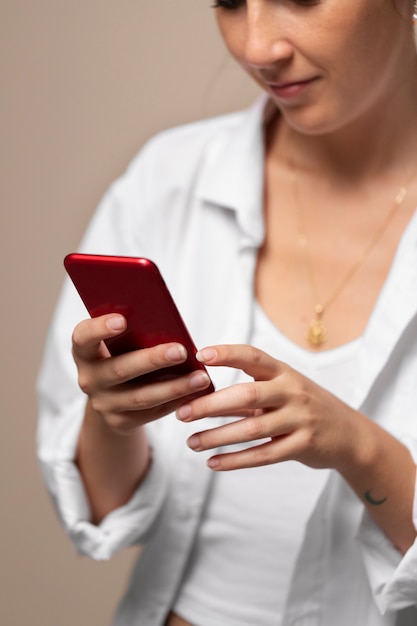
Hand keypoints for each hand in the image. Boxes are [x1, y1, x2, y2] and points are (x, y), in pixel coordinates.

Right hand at [72, 313, 211, 433]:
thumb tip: (167, 320)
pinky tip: (196, 394)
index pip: (83, 337)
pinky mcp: (120, 422)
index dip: (100, 328)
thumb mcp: (119, 341)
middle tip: (181, 351)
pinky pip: (152, 413)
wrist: (111, 395)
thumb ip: (133, 331)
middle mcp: (89, 379)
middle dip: (152, 360)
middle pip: (120, 369)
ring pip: (141, 397)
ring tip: (201, 377)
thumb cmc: (122, 353)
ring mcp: (103, 404)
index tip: (122, 319)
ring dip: (174, 387)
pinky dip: (176, 402)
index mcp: (84, 351)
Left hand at [176, 344, 364, 472]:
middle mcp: (293, 392)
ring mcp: (300, 419)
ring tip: (191, 442)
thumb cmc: (305, 406)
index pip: (253, 356)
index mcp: (284, 372)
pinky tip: (214, 463)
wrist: (350, 434)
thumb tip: (203, 388)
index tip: (199, 355)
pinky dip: (236, 460)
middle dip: (211, 404)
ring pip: (252, 429)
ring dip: (217, 437)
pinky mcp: (303, 446)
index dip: (227, 354)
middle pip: (246, 395)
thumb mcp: (285, 388)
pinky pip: (264, 455)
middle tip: (182, 413)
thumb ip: (251, 388)